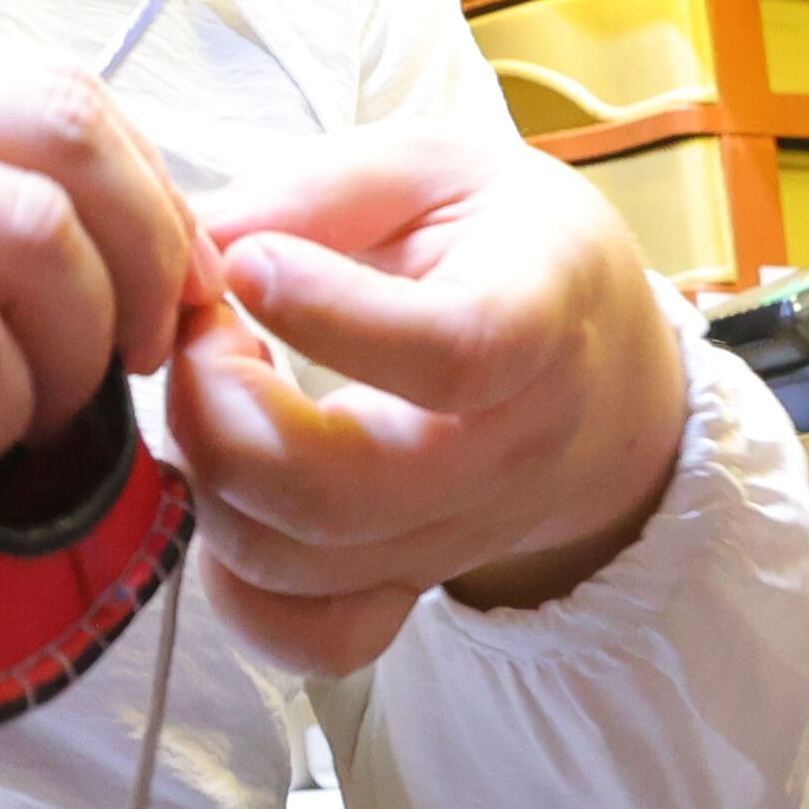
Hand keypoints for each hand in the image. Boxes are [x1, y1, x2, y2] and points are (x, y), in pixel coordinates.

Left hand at [164, 128, 687, 676]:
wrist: (606, 377)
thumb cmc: (516, 252)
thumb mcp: (444, 169)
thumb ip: (321, 191)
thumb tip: (201, 246)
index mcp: (537, 321)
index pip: (451, 353)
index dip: (328, 314)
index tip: (251, 264)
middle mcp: (503, 452)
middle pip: (338, 494)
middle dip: (219, 410)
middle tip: (202, 330)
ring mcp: (453, 535)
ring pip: (295, 566)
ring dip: (208, 476)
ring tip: (220, 390)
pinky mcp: (409, 584)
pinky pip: (314, 640)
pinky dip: (238, 589)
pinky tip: (231, 493)